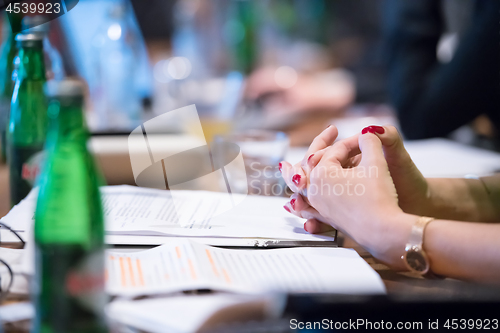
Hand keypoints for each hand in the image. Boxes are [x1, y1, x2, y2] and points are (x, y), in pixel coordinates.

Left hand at [284, 125, 431, 231]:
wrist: (382, 230)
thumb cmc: (378, 198)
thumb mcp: (376, 163)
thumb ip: (370, 141)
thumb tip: (368, 132)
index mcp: (322, 174)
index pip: (335, 150)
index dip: (353, 141)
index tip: (366, 139)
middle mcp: (314, 189)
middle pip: (313, 162)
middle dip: (323, 145)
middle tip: (331, 132)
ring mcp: (318, 205)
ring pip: (303, 185)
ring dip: (298, 173)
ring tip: (287, 167)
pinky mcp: (326, 217)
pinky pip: (307, 207)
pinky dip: (300, 201)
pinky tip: (294, 202)